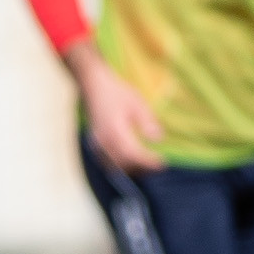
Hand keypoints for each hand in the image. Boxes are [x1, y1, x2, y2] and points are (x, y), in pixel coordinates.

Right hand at [68, 43, 164, 173]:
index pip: (132, 153)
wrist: (92, 84)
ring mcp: (96, 142)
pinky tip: (129, 162)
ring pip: (113, 165)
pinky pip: (105, 161)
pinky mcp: (94, 142)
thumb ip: (147, 122)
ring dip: (130, 168)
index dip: (147, 161)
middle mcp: (103, 139)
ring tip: (145, 166)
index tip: (162, 163)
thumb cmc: (116, 91)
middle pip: (123, 163)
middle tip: (156, 165)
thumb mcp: (136, 102)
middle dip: (141, 167)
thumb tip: (158, 139)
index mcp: (115, 129)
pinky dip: (118, 165)